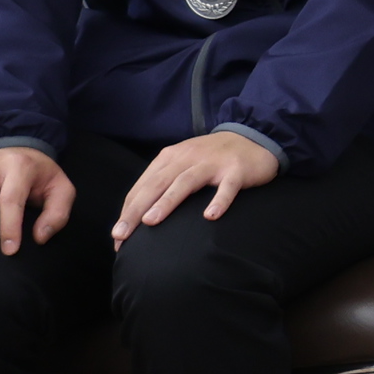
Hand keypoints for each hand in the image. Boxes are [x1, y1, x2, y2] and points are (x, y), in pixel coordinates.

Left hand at [112, 129, 280, 238]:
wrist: (255, 135)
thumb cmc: (213, 157)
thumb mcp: (184, 163)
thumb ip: (165, 183)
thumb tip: (139, 216)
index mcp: (170, 158)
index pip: (142, 186)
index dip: (128, 211)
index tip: (118, 237)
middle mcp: (187, 158)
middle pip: (157, 184)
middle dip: (136, 210)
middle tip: (122, 234)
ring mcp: (212, 163)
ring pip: (185, 182)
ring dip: (167, 202)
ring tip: (151, 222)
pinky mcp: (236, 170)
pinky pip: (227, 187)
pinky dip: (219, 200)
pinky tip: (210, 216)